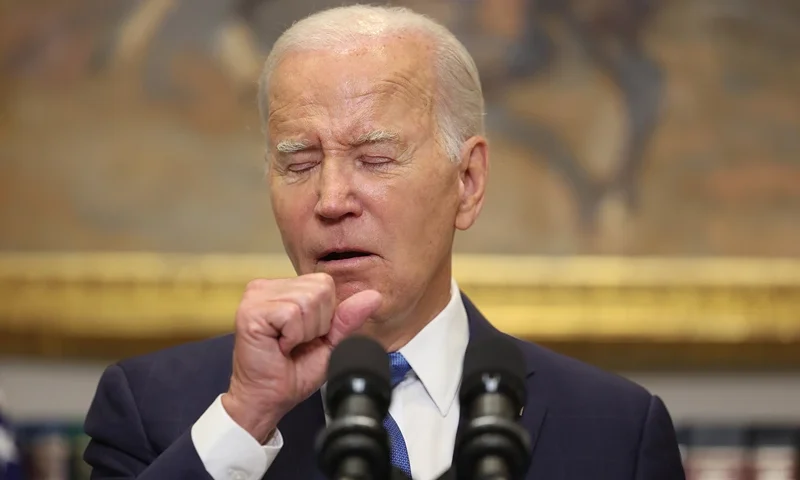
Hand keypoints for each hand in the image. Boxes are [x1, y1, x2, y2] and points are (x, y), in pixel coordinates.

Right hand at [222, 273, 381, 442]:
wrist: (267, 398)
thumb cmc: (292, 372)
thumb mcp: (330, 343)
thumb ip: (348, 318)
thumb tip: (373, 296)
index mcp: (283, 288)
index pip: (325, 283)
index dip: (326, 315)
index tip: (307, 336)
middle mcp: (267, 286)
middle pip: (320, 289)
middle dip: (316, 323)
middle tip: (295, 342)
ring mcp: (256, 295)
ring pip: (308, 300)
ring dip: (304, 331)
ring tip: (286, 344)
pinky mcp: (250, 310)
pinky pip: (292, 313)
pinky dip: (293, 336)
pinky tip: (278, 345)